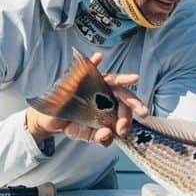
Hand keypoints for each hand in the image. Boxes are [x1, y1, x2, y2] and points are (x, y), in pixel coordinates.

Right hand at [26, 52, 148, 147]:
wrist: (52, 120)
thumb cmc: (73, 124)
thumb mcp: (87, 135)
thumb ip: (100, 137)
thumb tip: (108, 135)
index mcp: (111, 106)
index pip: (124, 109)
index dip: (126, 119)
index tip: (122, 131)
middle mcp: (105, 92)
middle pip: (123, 94)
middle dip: (134, 103)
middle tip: (143, 113)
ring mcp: (93, 83)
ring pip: (111, 79)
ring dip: (123, 79)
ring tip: (135, 78)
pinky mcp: (79, 77)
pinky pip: (85, 67)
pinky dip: (92, 62)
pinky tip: (98, 57)